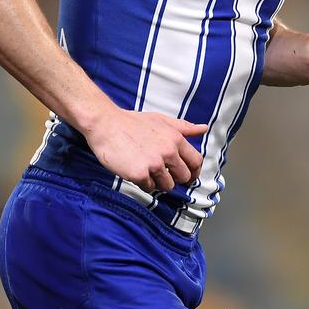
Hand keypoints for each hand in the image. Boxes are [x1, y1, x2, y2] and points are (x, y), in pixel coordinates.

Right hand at [84, 108, 207, 191]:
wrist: (106, 124)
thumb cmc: (132, 122)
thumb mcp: (161, 120)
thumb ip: (184, 127)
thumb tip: (203, 129)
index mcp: (176, 138)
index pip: (196, 161)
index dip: (194, 172)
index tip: (189, 176)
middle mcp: (168, 152)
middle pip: (184, 177)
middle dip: (176, 178)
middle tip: (164, 175)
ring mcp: (154, 164)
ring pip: (168, 186)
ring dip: (159, 183)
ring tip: (148, 172)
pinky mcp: (139, 174)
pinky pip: (149, 188)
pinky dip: (144, 183)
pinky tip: (136, 172)